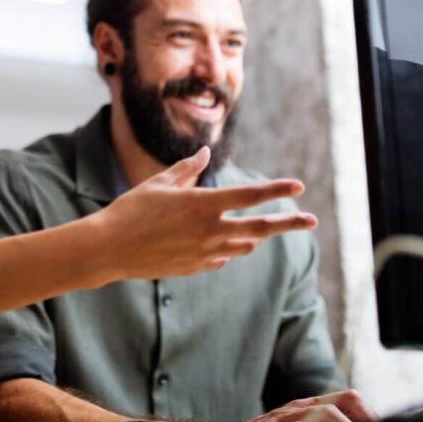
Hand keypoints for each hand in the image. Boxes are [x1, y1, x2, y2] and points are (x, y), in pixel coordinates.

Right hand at [96, 147, 317, 280]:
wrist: (110, 249)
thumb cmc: (131, 209)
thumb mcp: (160, 183)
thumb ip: (187, 169)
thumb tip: (204, 153)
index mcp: (202, 204)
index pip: (250, 195)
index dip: (276, 189)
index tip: (297, 186)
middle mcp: (209, 230)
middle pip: (260, 227)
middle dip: (289, 223)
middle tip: (312, 220)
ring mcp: (204, 253)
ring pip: (244, 244)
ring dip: (257, 236)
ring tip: (266, 230)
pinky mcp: (195, 268)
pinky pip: (222, 257)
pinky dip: (228, 249)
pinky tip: (224, 244)